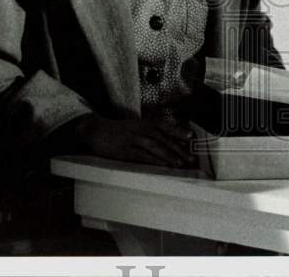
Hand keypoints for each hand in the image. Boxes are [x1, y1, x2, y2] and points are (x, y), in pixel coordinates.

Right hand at [72, 114, 195, 167]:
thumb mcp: (136, 126)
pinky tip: (162, 165)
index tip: (191, 136)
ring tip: (180, 163)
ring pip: (155, 147)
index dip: (178, 130)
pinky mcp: (125, 151)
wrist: (96, 130)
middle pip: (163, 138)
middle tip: (191, 158)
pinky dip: (153, 160)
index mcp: (144, 123)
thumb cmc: (118, 130)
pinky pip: (142, 155)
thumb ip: (150, 132)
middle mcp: (141, 129)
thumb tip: (168, 140)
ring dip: (169, 155)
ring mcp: (133, 140)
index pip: (165, 126)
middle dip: (179, 148)